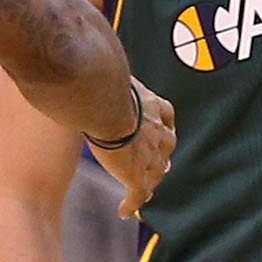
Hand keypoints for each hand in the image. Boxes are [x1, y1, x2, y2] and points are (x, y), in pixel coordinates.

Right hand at [92, 79, 175, 218]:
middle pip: (165, 151)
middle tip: (161, 168)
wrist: (107, 105)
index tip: (163, 134)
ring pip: (154, 175)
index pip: (166, 121)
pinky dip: (132, 205)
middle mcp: (160, 134)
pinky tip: (124, 211)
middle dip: (162, 159)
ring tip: (145, 194)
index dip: (164, 130)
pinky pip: (137, 195)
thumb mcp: (116, 73)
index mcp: (157, 108)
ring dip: (149, 184)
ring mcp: (150, 157)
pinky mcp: (136, 175)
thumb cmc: (108, 84)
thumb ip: (110, 68)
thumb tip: (95, 50)